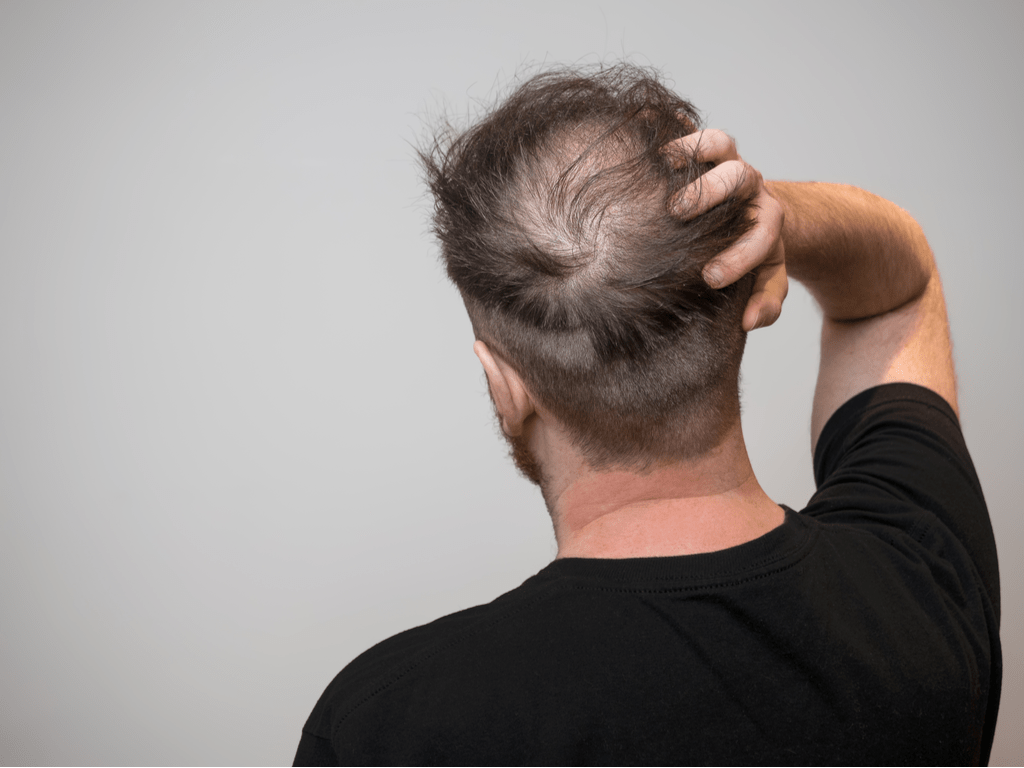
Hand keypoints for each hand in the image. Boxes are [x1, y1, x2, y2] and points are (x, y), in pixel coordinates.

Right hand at [663, 130, 787, 330]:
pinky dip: (669, 127)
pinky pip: (688, 127)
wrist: (751, 213)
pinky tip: (645, 139)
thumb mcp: (767, 281)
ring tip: (660, 167)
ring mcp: (724, 161)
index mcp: (766, 218)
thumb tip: (749, 322)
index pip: (763, 232)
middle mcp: (748, 185)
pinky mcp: (701, 148)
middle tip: (678, 212)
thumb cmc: (752, 254)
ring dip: (690, 150)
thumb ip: (767, 303)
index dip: (740, 255)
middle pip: (739, 176)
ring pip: (718, 141)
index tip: (711, 277)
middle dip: (710, 192)